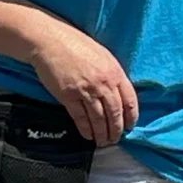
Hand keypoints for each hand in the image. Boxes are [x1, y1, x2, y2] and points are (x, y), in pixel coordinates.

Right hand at [28, 23, 139, 145]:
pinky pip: (80, 118)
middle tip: (115, 139)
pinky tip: (88, 136)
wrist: (51, 41)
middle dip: (116, 130)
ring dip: (102, 134)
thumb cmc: (77, 45)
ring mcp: (86, 90)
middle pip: (115, 113)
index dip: (131, 117)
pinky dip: (85, 129)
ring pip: (99, 119)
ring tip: (103, 142)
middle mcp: (103, 83)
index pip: (130, 101)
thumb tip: (120, 94)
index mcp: (115, 73)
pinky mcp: (68, 96)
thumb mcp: (103, 56)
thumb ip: (113, 75)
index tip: (130, 126)